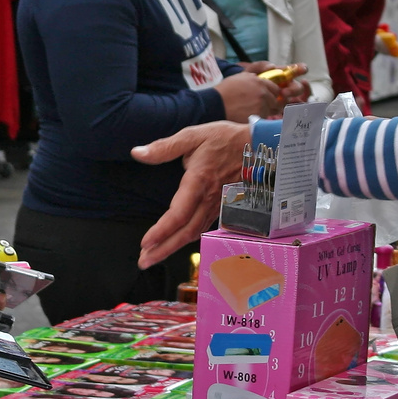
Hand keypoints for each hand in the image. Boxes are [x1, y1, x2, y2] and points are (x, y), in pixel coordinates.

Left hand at [131, 121, 250, 267]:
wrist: (260, 146)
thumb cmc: (225, 139)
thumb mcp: (192, 136)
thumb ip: (164, 147)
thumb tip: (137, 153)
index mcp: (199, 181)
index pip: (178, 214)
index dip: (161, 232)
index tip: (144, 243)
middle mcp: (210, 198)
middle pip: (185, 232)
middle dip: (163, 250)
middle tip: (143, 262)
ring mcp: (218, 206)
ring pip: (195, 233)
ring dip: (173, 247)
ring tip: (154, 256)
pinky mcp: (222, 207)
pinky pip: (203, 227)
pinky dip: (187, 239)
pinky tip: (176, 242)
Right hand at [215, 71, 285, 121]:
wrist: (216, 104)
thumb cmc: (226, 90)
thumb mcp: (241, 75)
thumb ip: (257, 71)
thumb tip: (272, 66)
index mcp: (260, 82)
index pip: (276, 89)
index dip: (272, 94)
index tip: (268, 98)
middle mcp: (263, 93)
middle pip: (275, 101)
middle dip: (270, 104)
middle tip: (260, 107)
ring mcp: (261, 105)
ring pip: (270, 111)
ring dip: (264, 112)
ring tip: (252, 111)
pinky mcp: (257, 117)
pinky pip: (264, 119)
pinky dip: (259, 119)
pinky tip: (249, 116)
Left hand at [242, 61, 312, 104]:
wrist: (238, 99)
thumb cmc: (246, 84)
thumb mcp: (250, 72)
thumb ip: (259, 65)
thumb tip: (272, 66)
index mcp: (280, 76)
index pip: (293, 71)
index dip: (300, 69)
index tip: (303, 69)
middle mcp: (286, 87)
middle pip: (297, 87)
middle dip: (294, 88)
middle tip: (284, 91)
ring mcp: (285, 99)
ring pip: (298, 98)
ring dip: (293, 97)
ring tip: (284, 96)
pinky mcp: (281, 109)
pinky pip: (291, 110)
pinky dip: (292, 108)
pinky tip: (285, 106)